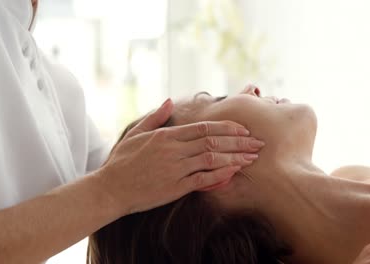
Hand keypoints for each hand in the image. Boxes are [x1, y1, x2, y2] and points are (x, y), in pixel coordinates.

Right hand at [98, 99, 263, 214]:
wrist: (110, 189)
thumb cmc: (121, 161)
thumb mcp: (135, 133)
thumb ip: (155, 118)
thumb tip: (168, 101)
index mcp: (166, 135)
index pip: (204, 127)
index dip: (227, 127)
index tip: (244, 129)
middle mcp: (173, 150)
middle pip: (213, 141)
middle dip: (239, 141)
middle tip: (258, 142)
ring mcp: (175, 169)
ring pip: (212, 158)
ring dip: (235, 157)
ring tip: (253, 157)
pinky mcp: (175, 188)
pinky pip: (203, 179)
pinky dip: (221, 175)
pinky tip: (235, 172)